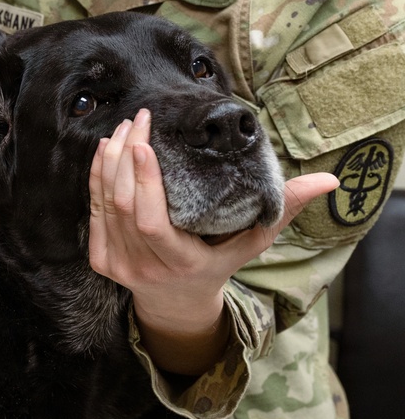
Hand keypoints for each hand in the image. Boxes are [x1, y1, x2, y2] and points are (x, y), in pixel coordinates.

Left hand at [88, 108, 338, 374]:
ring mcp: (117, 265)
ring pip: (105, 203)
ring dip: (110, 160)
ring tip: (127, 125)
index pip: (152, 222)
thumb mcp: (251, 240)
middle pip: (123, 205)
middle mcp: (143, 267)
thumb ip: (282, 211)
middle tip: (141, 117)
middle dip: (126, 156)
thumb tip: (327, 181)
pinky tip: (106, 148)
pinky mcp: (99, 258)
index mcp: (180, 263)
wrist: (177, 300)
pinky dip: (96, 176)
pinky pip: (92, 210)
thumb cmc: (220, 262)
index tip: (145, 141)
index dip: (143, 181)